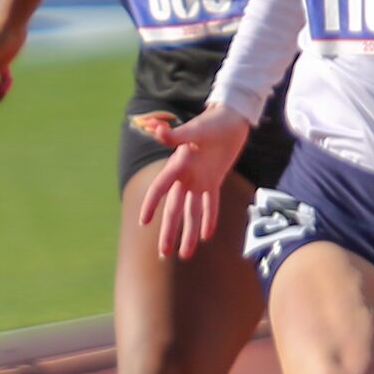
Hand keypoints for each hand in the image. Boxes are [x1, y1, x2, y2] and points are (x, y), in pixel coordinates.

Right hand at [136, 107, 249, 258]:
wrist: (231, 119)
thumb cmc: (211, 122)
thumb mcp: (195, 129)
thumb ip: (176, 135)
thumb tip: (157, 130)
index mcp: (177, 165)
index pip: (160, 189)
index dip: (151, 205)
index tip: (142, 223)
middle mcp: (185, 176)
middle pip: (174, 209)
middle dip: (169, 231)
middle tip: (163, 253)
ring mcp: (200, 180)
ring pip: (192, 212)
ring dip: (188, 232)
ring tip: (185, 255)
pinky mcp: (215, 180)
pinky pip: (211, 204)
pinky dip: (208, 219)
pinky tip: (206, 236)